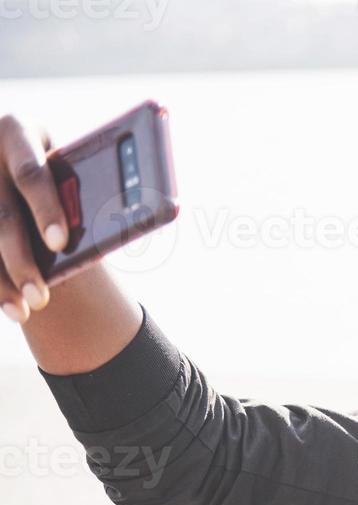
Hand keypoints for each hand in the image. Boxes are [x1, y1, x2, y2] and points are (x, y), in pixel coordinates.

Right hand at [0, 113, 67, 323]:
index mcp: (19, 131)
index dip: (45, 209)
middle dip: (22, 259)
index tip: (60, 243)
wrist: (12, 149)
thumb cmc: (58, 160)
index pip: (31, 174)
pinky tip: (5, 304)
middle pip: (3, 213)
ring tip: (23, 311)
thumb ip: (87, 181)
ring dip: (1, 278)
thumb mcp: (68, 158)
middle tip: (41, 296)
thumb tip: (135, 219)